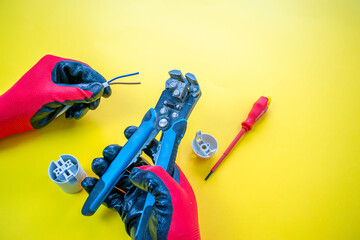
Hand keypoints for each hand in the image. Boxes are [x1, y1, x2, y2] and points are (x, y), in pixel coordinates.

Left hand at [0, 55, 110, 137]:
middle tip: (93, 105)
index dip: (95, 80)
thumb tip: (98, 89)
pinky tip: (72, 114)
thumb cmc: (24, 103)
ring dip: (83, 104)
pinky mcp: (57, 96)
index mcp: (54, 65)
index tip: (105, 90)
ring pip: (81, 93)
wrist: (8, 118)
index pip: (81, 69)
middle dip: (89, 95)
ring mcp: (57, 85)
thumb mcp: (54, 96)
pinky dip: (77, 108)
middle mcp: (57, 73)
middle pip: (83, 81)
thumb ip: (79, 93)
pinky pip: (74, 100)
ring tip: (78, 113)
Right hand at [81, 126, 200, 239]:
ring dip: (108, 170)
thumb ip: (156, 178)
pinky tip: (92, 183)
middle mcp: (153, 183)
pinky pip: (112, 196)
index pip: (155, 151)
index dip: (144, 140)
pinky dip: (100, 189)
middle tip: (110, 152)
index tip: (132, 132)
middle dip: (121, 155)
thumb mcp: (172, 194)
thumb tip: (137, 171)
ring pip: (120, 177)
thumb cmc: (180, 224)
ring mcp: (139, 195)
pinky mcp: (128, 209)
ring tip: (98, 165)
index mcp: (167, 175)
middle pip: (133, 162)